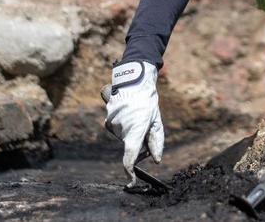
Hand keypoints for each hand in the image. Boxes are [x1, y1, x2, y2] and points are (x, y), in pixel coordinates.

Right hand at [104, 61, 163, 181]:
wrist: (132, 82)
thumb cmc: (147, 102)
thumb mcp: (156, 122)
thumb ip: (156, 143)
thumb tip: (156, 160)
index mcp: (135, 131)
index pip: (129, 159)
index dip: (130, 174)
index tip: (132, 183)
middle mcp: (121, 130)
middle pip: (130, 147)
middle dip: (138, 145)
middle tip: (147, 131)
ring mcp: (112, 124)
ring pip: (124, 137)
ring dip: (131, 133)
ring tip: (137, 117)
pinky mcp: (108, 119)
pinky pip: (118, 129)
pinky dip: (124, 126)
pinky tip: (129, 114)